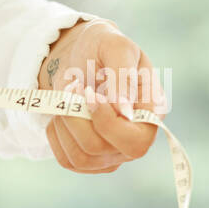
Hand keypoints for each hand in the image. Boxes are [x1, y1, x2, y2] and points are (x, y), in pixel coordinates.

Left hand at [38, 18, 169, 173]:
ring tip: (67, 98)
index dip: (108, 123)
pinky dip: (56, 135)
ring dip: (64, 124)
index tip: (91, 94)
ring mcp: (113, 152)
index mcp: (152, 111)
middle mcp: (135, 136)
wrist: (78, 56)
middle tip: (73, 90)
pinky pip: (67, 160)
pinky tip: (62, 114)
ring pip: (81, 157)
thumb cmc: (101, 47)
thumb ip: (123, 76)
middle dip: (77, 121)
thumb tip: (124, 112)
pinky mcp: (90, 158)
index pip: (137, 140)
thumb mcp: (115, 47)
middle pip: (102, 149)